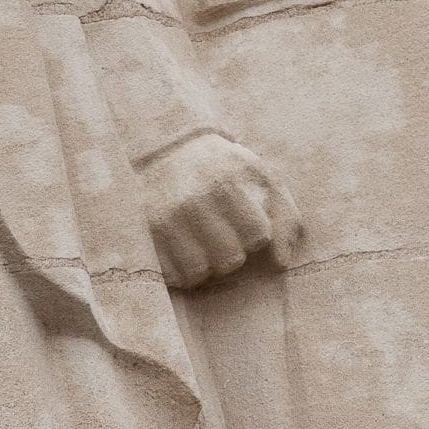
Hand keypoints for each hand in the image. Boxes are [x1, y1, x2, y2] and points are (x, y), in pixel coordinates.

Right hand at [138, 131, 302, 289]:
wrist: (168, 151)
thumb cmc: (225, 169)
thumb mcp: (262, 176)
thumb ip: (284, 216)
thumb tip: (281, 264)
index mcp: (225, 183)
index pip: (258, 236)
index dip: (257, 233)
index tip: (247, 219)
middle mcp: (191, 203)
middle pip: (230, 260)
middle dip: (233, 250)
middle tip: (224, 232)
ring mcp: (163, 222)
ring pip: (200, 273)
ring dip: (207, 264)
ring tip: (204, 242)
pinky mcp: (145, 237)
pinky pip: (173, 276)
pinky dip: (183, 270)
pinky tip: (185, 248)